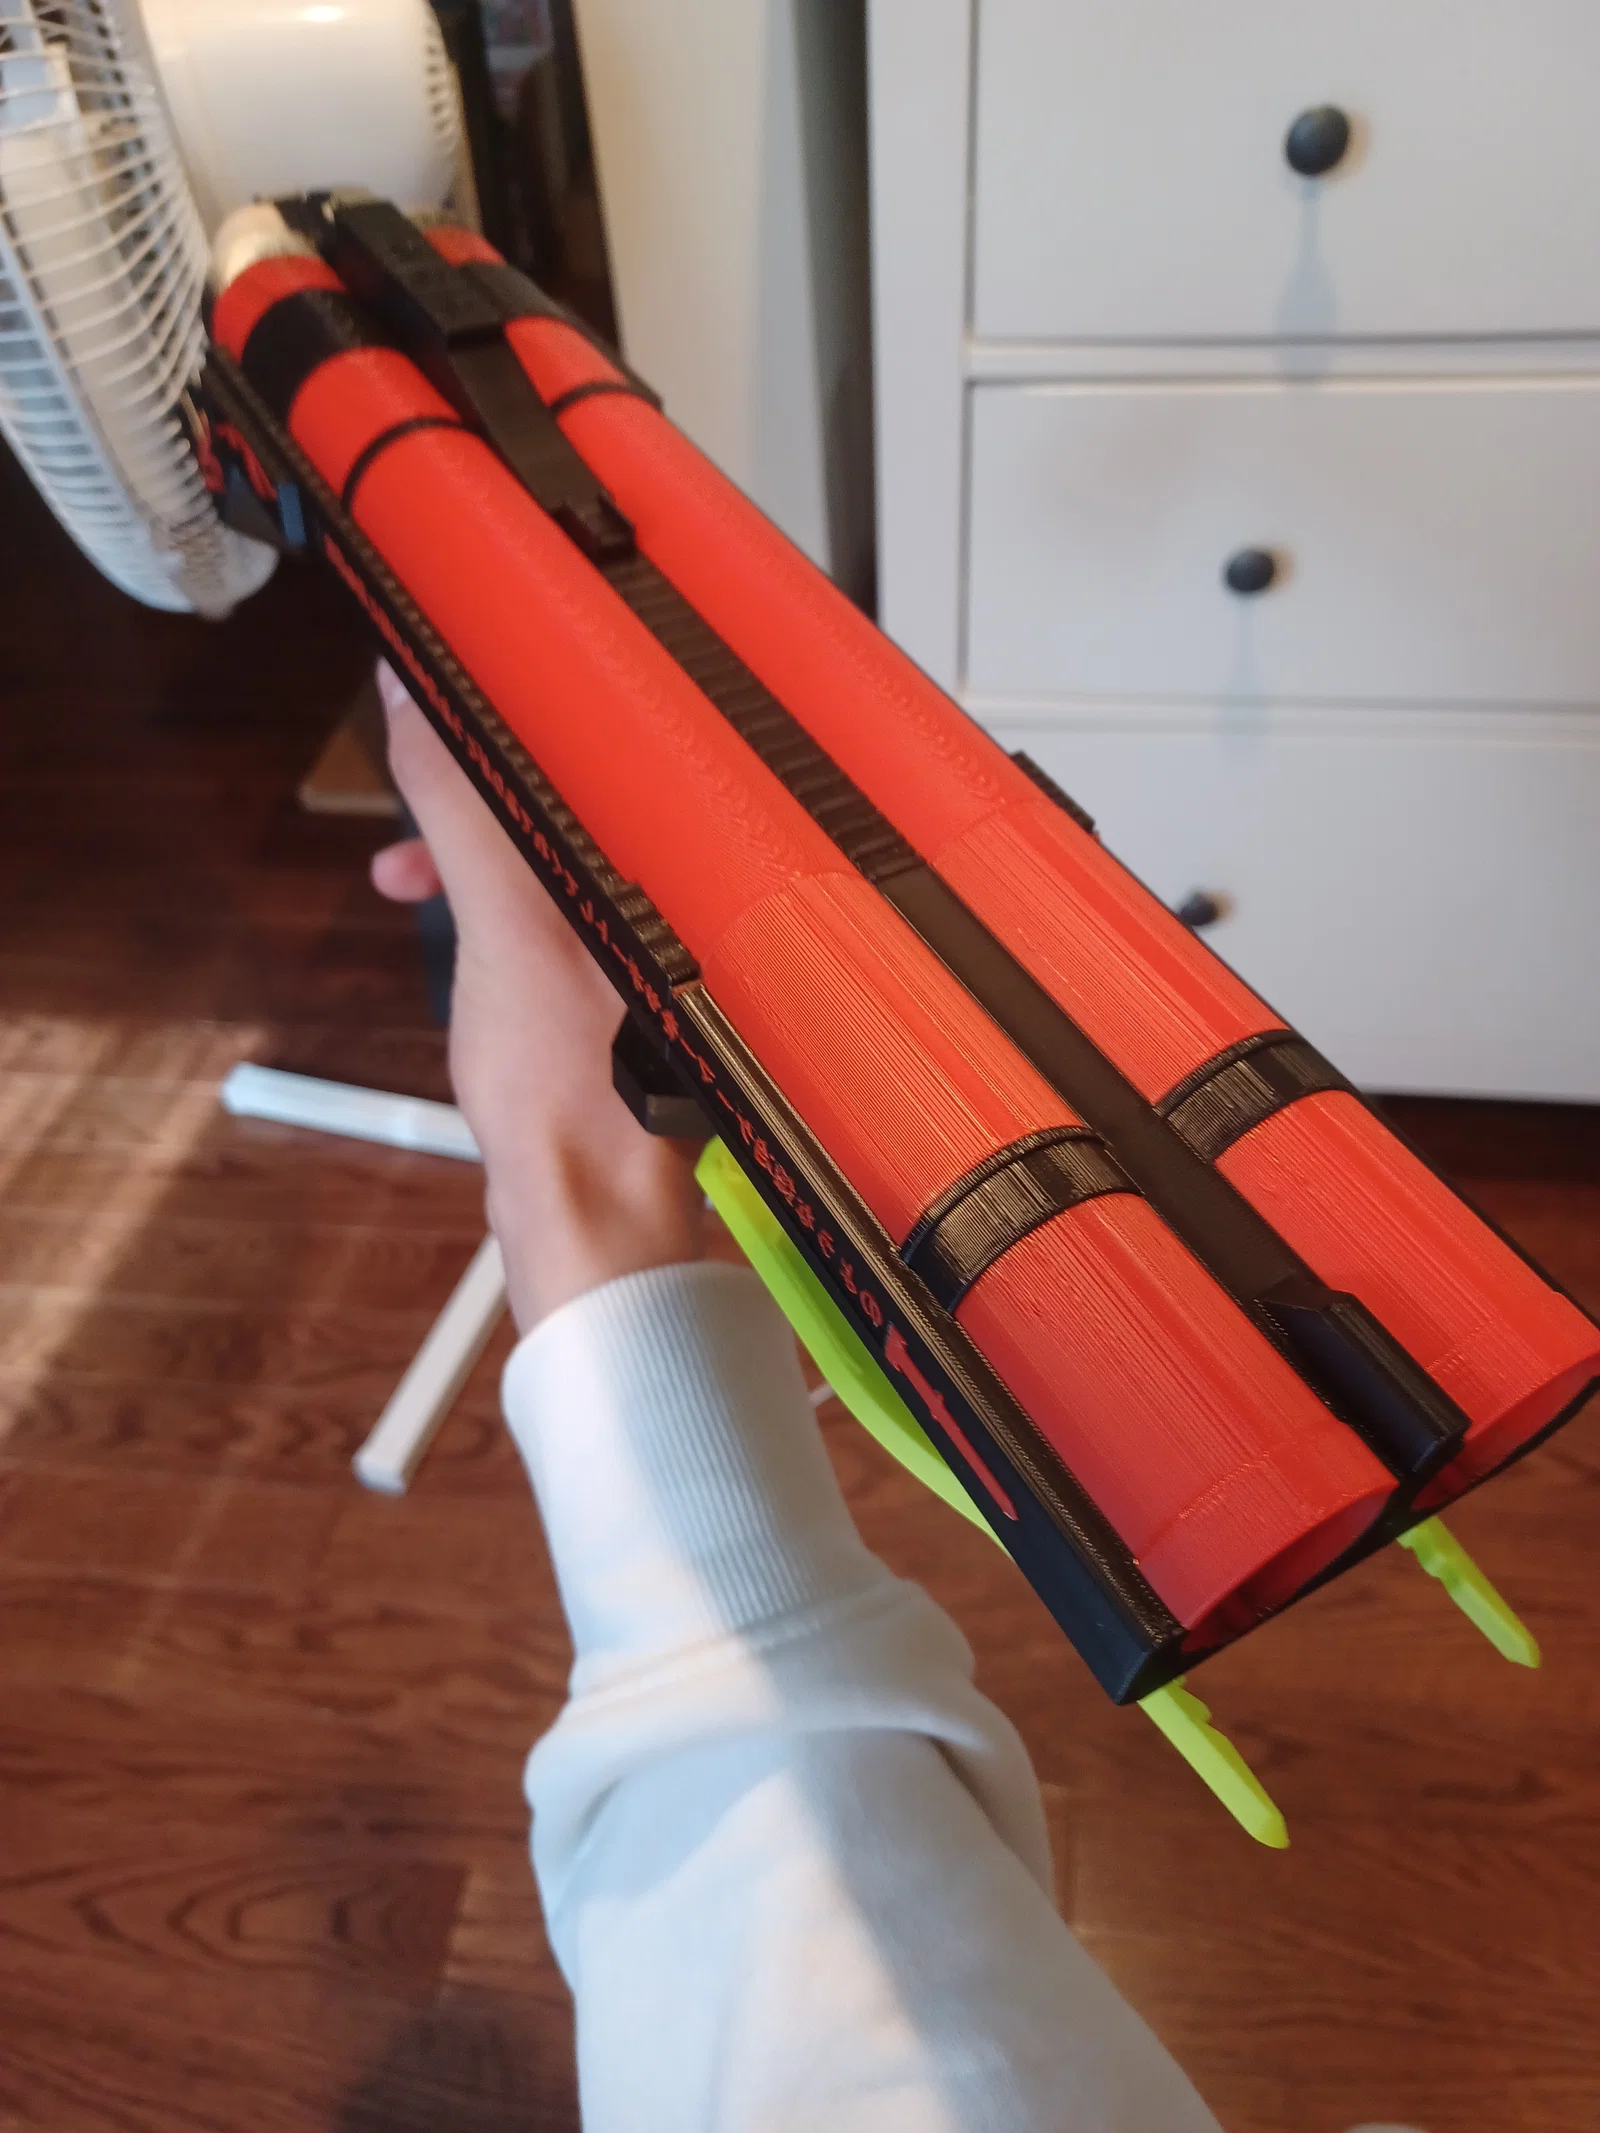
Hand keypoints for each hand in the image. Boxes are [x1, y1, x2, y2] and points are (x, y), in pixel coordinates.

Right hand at [370, 663, 704, 1330]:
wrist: (591, 1213)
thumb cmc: (573, 1092)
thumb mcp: (498, 922)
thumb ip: (459, 805)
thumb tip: (415, 702)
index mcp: (674, 858)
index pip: (607, 730)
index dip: (514, 700)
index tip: (447, 683)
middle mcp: (683, 890)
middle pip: (573, 787)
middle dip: (473, 793)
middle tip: (409, 818)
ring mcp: (658, 939)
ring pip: (557, 848)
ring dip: (474, 852)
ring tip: (409, 884)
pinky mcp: (630, 984)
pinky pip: (558, 906)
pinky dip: (501, 908)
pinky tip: (467, 944)